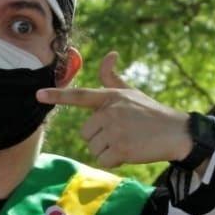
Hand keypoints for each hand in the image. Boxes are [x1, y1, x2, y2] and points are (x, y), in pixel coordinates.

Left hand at [36, 51, 190, 168]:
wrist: (177, 132)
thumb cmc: (151, 113)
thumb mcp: (131, 92)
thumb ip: (112, 78)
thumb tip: (109, 54)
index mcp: (110, 97)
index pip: (80, 95)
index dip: (57, 96)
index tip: (38, 95)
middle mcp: (110, 111)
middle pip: (85, 133)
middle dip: (99, 138)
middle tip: (121, 134)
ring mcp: (115, 130)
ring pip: (93, 148)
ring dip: (107, 151)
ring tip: (128, 142)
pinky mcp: (121, 148)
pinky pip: (103, 160)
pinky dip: (114, 161)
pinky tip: (130, 152)